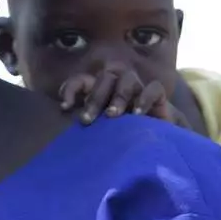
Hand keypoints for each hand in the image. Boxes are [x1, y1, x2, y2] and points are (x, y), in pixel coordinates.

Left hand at [59, 67, 190, 127]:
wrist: (155, 140)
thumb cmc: (118, 135)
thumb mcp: (97, 131)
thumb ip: (84, 124)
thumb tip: (63, 122)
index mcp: (99, 90)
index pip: (81, 80)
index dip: (71, 89)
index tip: (64, 108)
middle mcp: (117, 85)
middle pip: (105, 79)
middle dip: (94, 98)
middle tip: (86, 120)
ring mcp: (138, 88)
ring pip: (127, 80)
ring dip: (118, 97)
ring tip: (111, 116)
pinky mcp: (158, 97)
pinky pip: (153, 88)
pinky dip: (145, 99)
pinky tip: (138, 114)